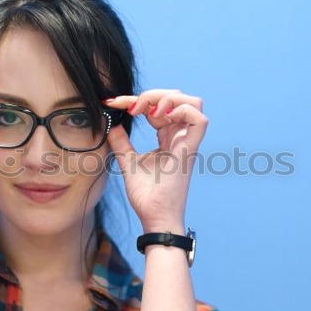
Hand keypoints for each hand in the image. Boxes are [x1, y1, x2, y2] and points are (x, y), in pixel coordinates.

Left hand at [103, 89, 207, 231]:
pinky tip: (160, 116)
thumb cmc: (146, 196)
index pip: (158, 107)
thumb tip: (110, 124)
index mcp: (167, 138)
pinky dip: (182, 110)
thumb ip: (121, 142)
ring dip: (168, 99)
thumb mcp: (128, 162)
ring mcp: (187, 142)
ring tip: (147, 110)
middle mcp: (179, 137)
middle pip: (178, 98)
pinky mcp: (190, 150)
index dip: (138, 99)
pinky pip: (199, 120)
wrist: (154, 216)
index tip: (114, 103)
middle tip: (131, 107)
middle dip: (153, 94)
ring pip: (192, 102)